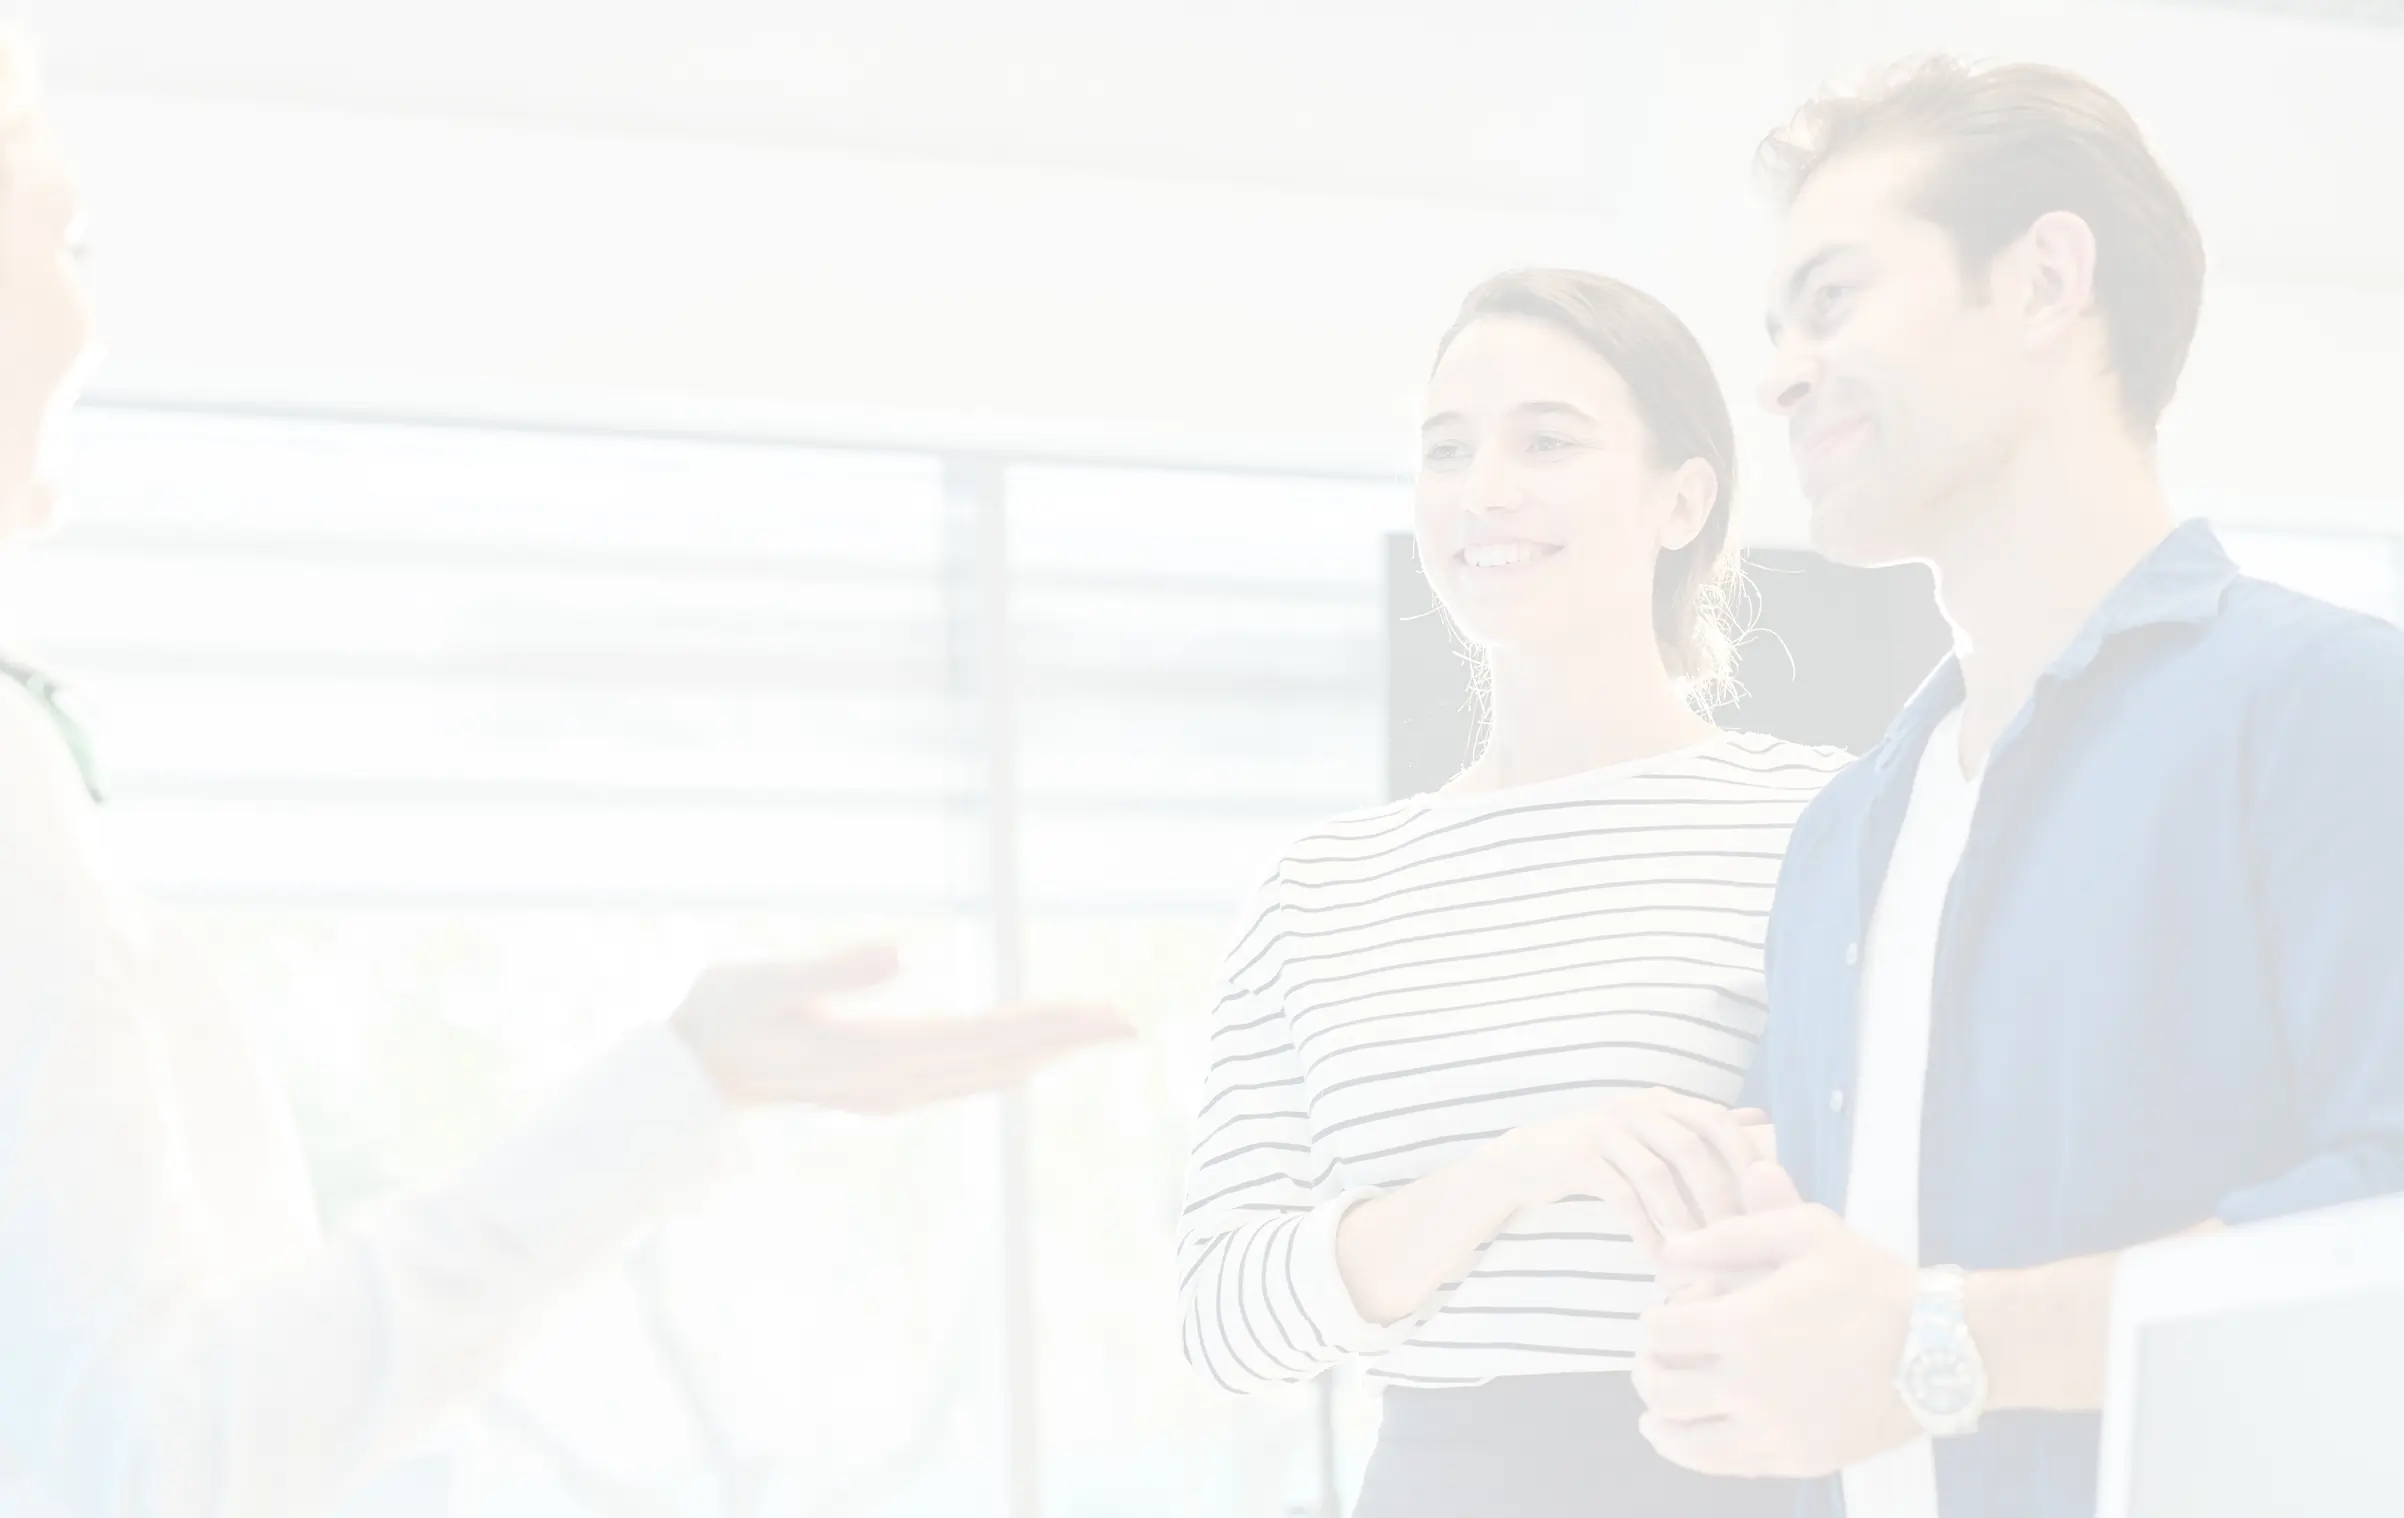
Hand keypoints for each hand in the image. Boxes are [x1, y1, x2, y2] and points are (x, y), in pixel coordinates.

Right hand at [671, 943, 1129, 1111]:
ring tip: (1096, 1033)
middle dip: (1065, 1039)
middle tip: (1131, 1024)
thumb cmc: (719, 1014)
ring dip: (1043, 1052)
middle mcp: (891, 1083)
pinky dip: (1005, 1065)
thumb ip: (833, 969)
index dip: (1046, 1024)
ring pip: (985, 1073)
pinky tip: (1027, 1059)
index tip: (1100, 1014)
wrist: (681, 1075)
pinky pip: (960, 1081)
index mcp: (873, 1054)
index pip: (983, 1036)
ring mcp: (886, 1093)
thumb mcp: (767, 981)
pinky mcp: (878, 1089)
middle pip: (998, 1059)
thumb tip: (903, 952)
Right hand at [1474, 1089, 1772, 1255]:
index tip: (1768, 1203)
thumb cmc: (1601, 1152)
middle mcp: (1636, 1107)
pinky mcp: (1579, 1156)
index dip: (1745, 1158)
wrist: (1526, 1159)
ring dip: (1682, 1219)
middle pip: (1690, 1148)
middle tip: (1738, 1242)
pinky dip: (1644, 1229)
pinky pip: (1621, 1195)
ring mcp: (1605, 1129)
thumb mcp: (1650, 1132)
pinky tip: (1658, 1258)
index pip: (1717, 1120)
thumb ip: (1699, 1128)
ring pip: (1657, 1174)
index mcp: (1662, 1101)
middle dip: (1718, 1197)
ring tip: (1700, 1258)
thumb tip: (1761, 1119)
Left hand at [1632, 1195, 1920, 1477]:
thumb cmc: (1873, 1283)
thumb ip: (1732, 1234)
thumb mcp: (1806, 1233)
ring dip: (1662, 1424)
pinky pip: (1731, 1466)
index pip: (1662, 1331)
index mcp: (1742, 1327)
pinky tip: (1697, 1439)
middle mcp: (1750, 1387)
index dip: (1656, 1320)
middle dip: (1647, 1371)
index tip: (1668, 1315)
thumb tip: (1671, 1248)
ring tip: (1656, 1415)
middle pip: (1662, 1389)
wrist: (1941, 1349)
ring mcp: (1775, 1431)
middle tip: (1652, 1361)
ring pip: (1686, 1443)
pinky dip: (1702, 1454)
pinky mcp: (1800, 1459)